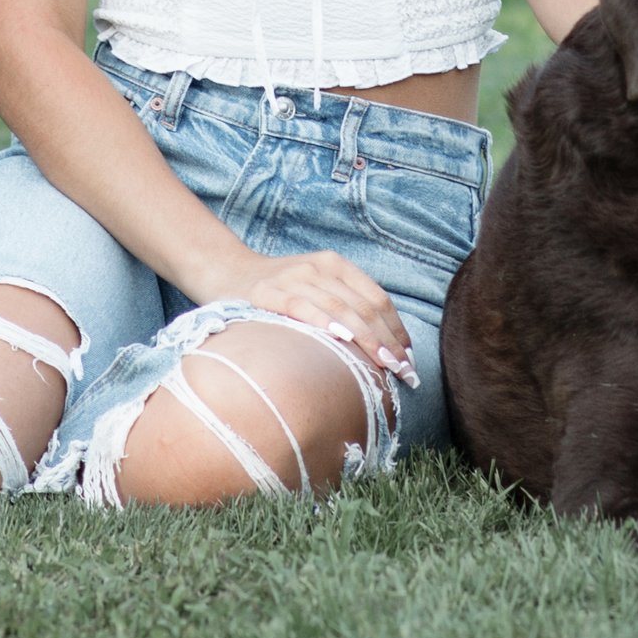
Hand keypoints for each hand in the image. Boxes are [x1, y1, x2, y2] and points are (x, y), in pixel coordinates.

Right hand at [228, 250, 418, 387]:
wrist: (229, 273)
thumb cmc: (280, 292)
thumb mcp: (317, 290)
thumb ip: (344, 308)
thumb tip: (383, 348)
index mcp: (335, 265)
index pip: (376, 298)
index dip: (396, 329)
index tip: (409, 358)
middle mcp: (319, 267)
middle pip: (364, 306)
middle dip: (388, 342)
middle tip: (404, 373)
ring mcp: (295, 277)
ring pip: (341, 309)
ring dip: (367, 340)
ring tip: (386, 366)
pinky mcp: (269, 292)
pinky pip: (303, 308)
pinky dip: (326, 323)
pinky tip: (343, 340)